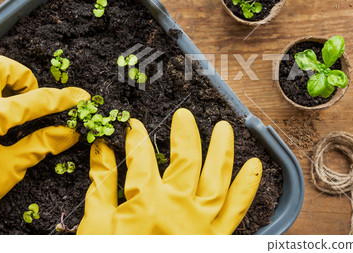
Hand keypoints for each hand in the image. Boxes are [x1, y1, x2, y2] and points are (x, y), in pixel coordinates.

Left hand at [0, 56, 89, 205]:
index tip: (78, 98)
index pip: (38, 100)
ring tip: (10, 105)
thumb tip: (68, 132)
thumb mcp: (6, 169)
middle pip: (4, 67)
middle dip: (26, 80)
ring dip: (4, 81)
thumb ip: (39, 146)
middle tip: (32, 101)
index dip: (64, 99)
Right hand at [77, 108, 261, 233]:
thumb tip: (100, 152)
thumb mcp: (97, 227)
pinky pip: (236, 210)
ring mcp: (201, 222)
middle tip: (184, 116)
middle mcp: (178, 207)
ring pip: (216, 178)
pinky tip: (255, 166)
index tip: (134, 126)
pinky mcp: (215, 237)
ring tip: (224, 128)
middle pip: (186, 160)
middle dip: (185, 134)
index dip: (135, 138)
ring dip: (222, 150)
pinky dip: (247, 188)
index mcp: (146, 203)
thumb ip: (100, 187)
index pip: (140, 158)